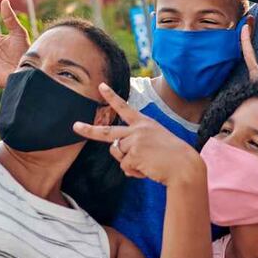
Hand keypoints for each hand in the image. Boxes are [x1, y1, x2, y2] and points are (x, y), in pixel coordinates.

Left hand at [74, 83, 204, 185]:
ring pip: (118, 154)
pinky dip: (134, 171)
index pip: (124, 107)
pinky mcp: (133, 154)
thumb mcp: (152, 140)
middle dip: (89, 130)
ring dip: (129, 162)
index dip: (111, 96)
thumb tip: (118, 151)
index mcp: (143, 122)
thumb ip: (134, 142)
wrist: (182, 164)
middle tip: (75, 126)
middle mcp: (137, 129)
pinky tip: (148, 168)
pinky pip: (125, 167)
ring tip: (147, 162)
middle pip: (107, 131)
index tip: (101, 86)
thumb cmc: (169, 154)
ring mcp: (134, 140)